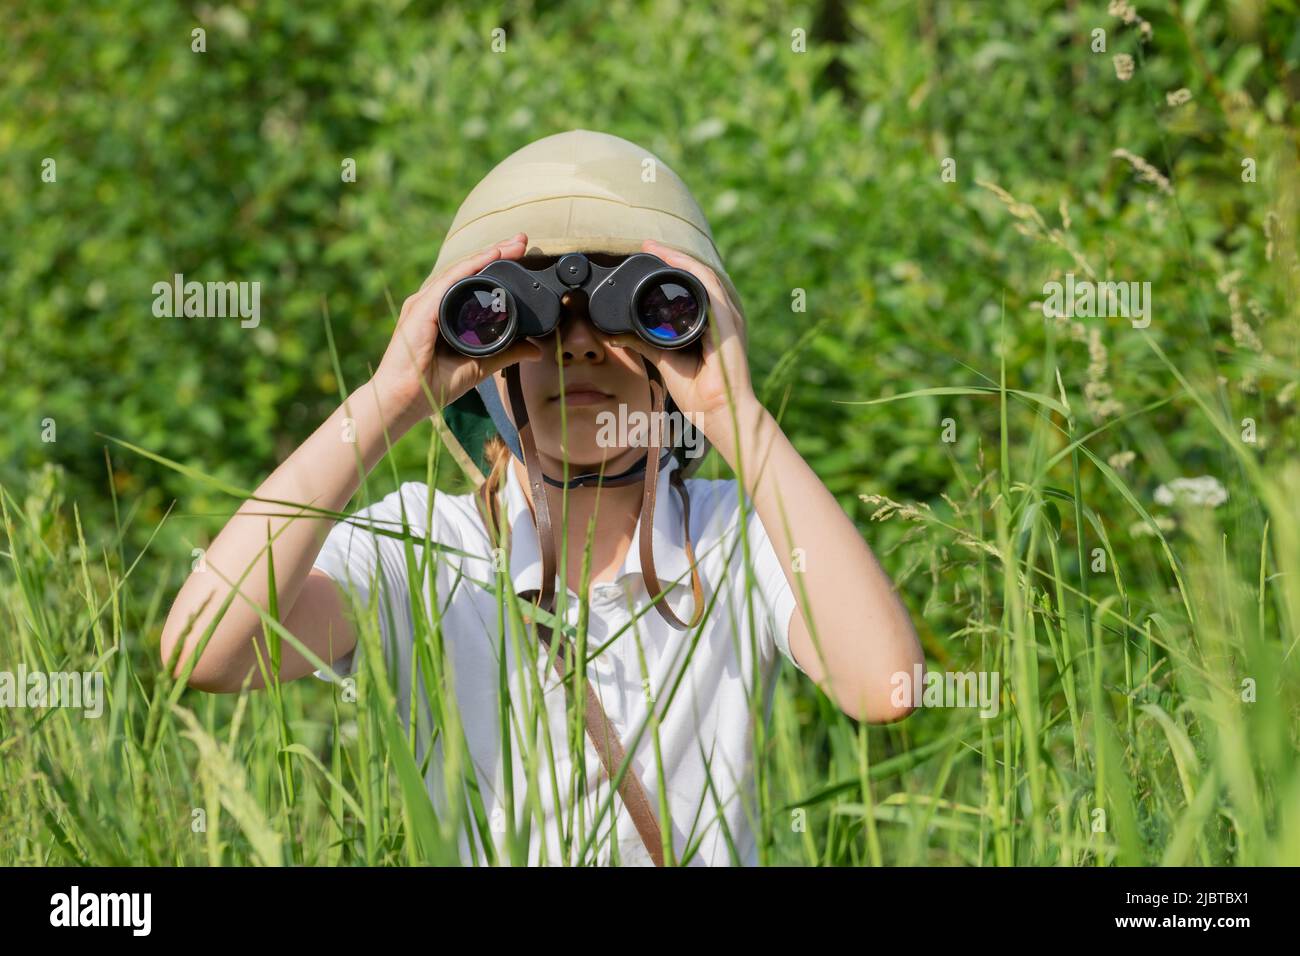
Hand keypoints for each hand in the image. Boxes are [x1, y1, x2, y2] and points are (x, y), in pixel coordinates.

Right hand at [371, 233, 541, 433]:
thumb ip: (507, 353)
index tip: (521, 254)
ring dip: (486, 255)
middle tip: (521, 240)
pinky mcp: (420, 309)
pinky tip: (487, 257)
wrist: (405, 399)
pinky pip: (448, 283)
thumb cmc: (434, 383)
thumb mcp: (481, 365)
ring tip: (510, 245)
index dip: (496, 266)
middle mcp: (433, 303)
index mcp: (444, 313)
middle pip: (468, 271)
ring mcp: (425, 303)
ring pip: (460, 271)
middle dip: (495, 253)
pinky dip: (469, 268)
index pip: (473, 283)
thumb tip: (536, 349)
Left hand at [608, 238, 756, 434]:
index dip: (671, 269)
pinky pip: (711, 289)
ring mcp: (728, 318)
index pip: (692, 287)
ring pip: (704, 276)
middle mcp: (722, 316)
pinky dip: (693, 272)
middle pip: (698, 276)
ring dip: (680, 259)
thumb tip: (617, 335)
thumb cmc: (698, 392)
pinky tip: (676, 261)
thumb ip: (644, 343)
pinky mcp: (729, 323)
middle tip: (648, 245)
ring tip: (657, 248)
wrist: (716, 412)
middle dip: (673, 258)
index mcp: (710, 323)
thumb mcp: (664, 360)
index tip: (646, 257)